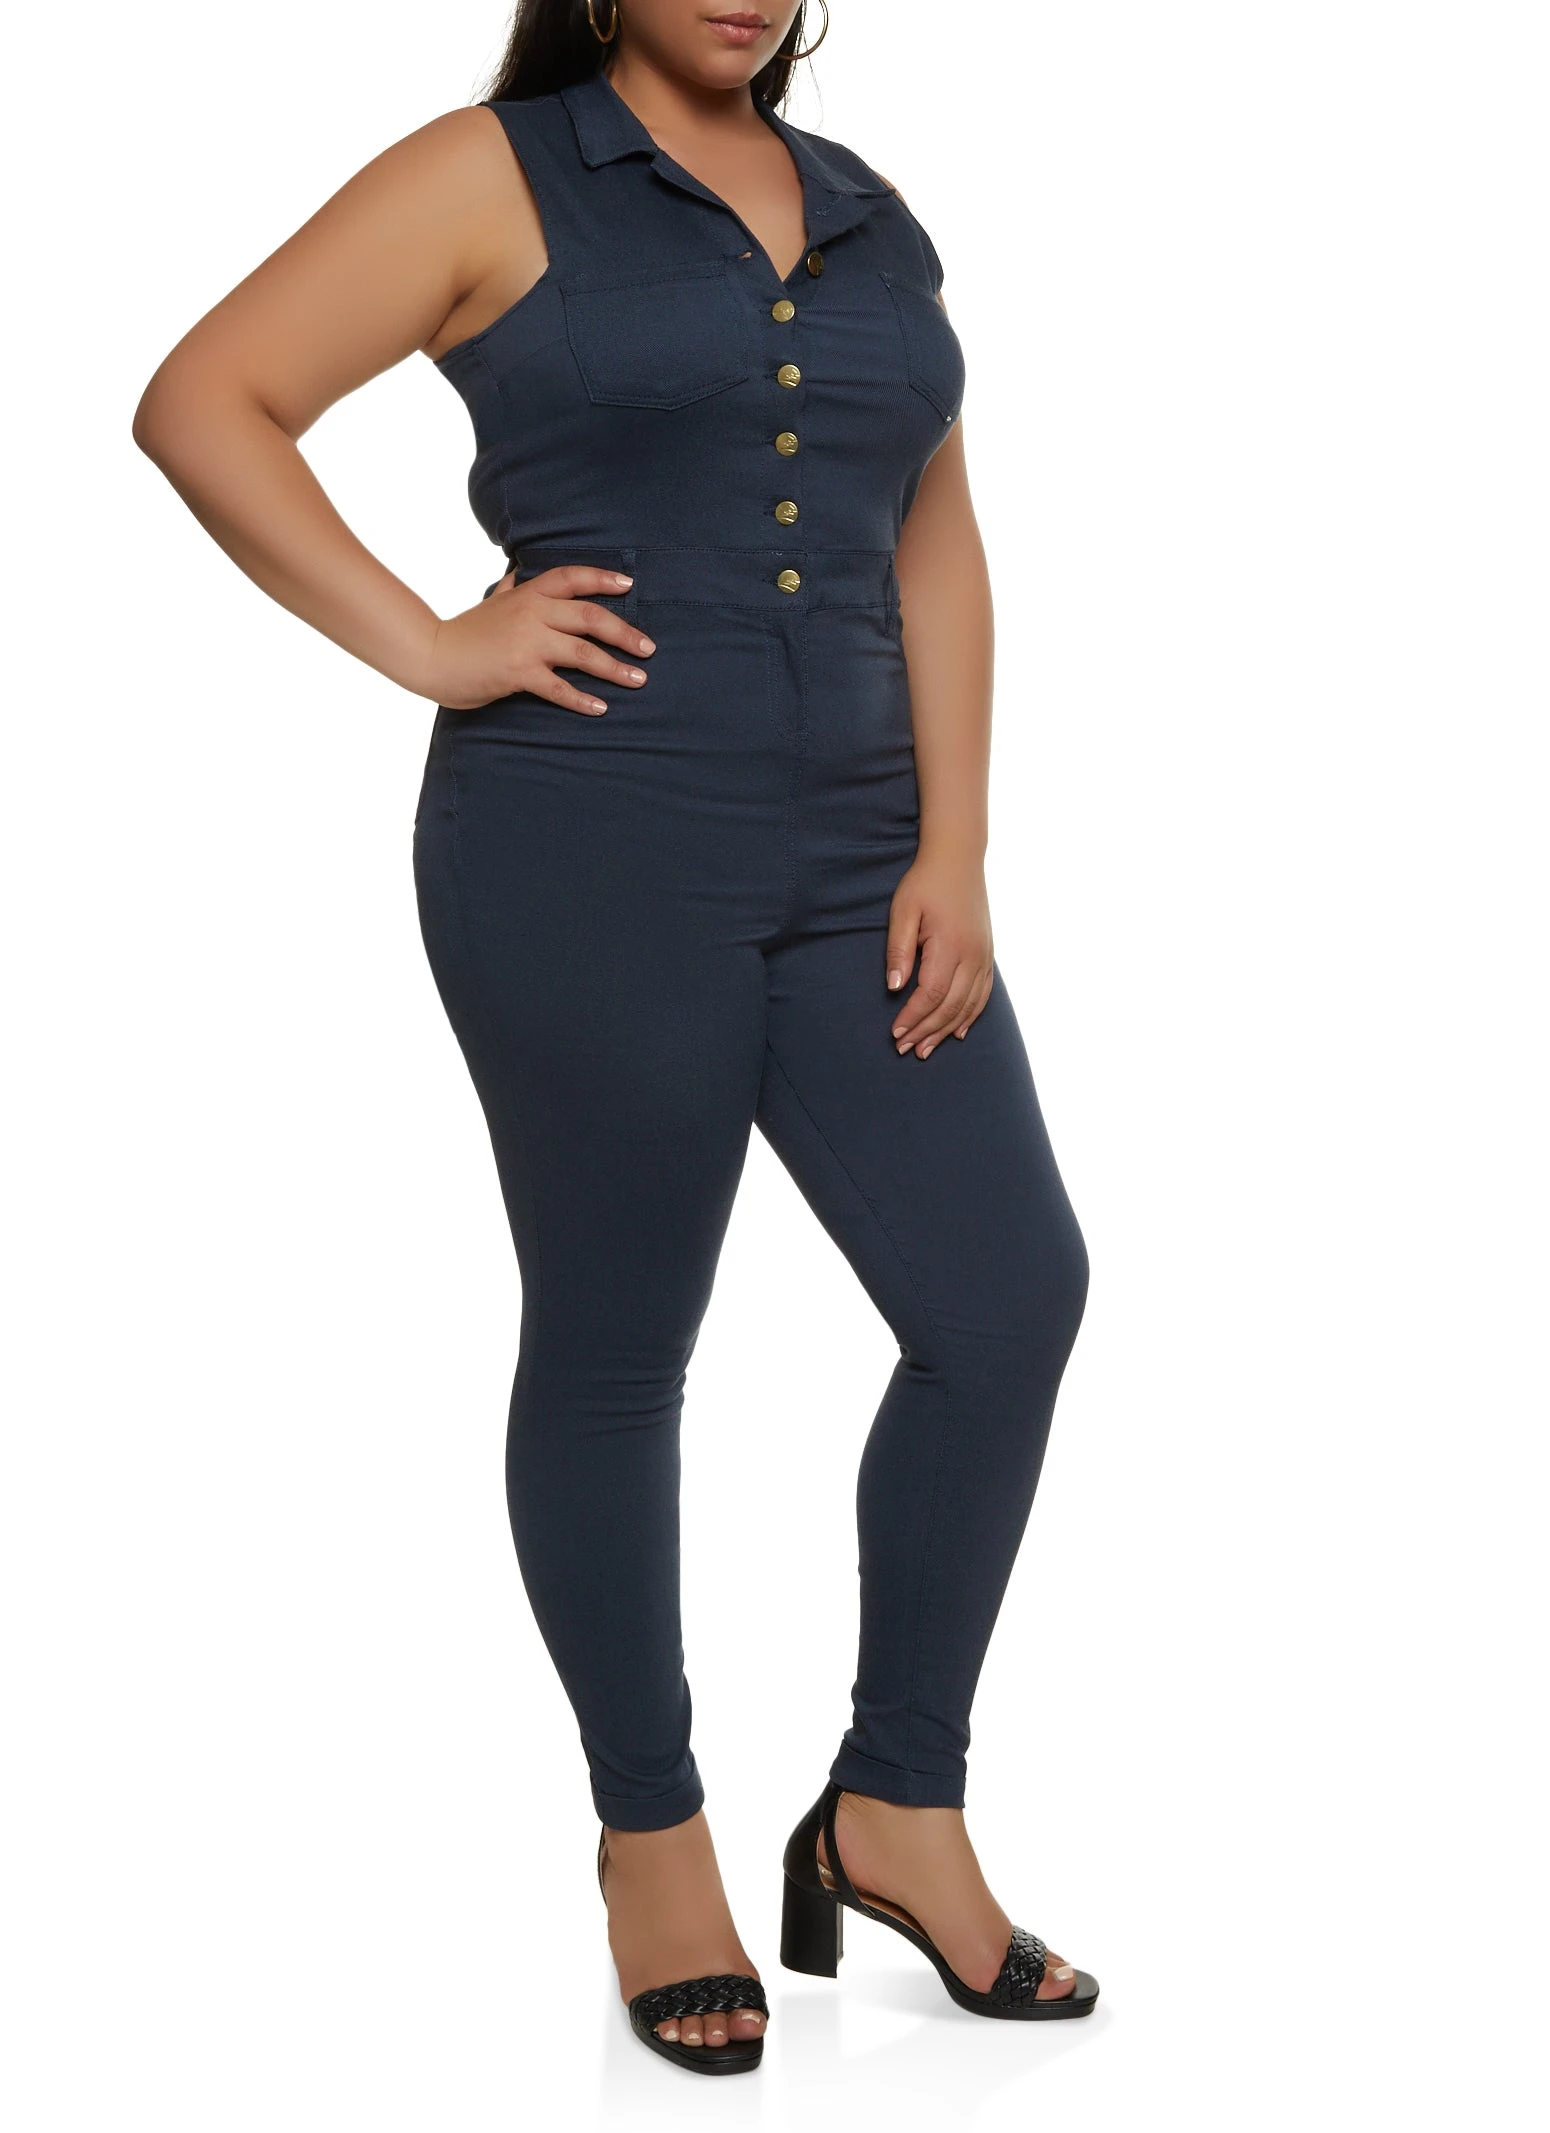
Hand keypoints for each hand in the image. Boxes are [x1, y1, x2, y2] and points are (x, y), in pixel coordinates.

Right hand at [426, 564, 654, 712]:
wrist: (433, 657)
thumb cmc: (464, 632)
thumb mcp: (489, 603)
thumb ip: (507, 588)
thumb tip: (515, 573)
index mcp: (528, 593)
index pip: (572, 577)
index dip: (602, 579)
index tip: (629, 586)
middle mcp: (532, 613)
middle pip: (591, 617)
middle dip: (625, 633)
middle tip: (649, 649)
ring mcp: (527, 643)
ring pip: (583, 653)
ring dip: (615, 668)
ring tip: (638, 680)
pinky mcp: (519, 672)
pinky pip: (559, 688)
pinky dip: (582, 700)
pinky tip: (600, 708)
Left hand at [885, 849, 993, 1057]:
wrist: (958, 859)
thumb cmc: (925, 883)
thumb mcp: (903, 911)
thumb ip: (899, 950)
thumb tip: (894, 988)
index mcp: (950, 945)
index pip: (930, 994)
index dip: (913, 1018)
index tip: (895, 1034)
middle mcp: (972, 955)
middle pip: (950, 1006)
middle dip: (927, 1031)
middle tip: (906, 1050)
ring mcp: (984, 956)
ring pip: (968, 1005)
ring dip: (946, 1030)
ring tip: (927, 1049)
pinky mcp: (988, 955)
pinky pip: (983, 994)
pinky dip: (970, 1016)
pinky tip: (958, 1032)